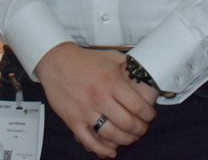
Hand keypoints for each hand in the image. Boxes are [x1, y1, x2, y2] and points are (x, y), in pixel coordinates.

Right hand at [34, 43, 157, 157]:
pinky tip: (111, 152)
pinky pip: (89, 141)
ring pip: (111, 135)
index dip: (148, 114)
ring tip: (130, 138)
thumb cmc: (84, 60)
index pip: (137, 106)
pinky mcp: (73, 120)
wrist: (57, 62)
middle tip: (142, 129)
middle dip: (140, 129)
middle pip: (127, 123)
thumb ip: (129, 66)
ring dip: (125, 140)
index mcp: (111, 82)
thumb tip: (143, 75)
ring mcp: (85, 111)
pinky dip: (102, 150)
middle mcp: (99, 98)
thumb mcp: (112, 57)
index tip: (150, 116)